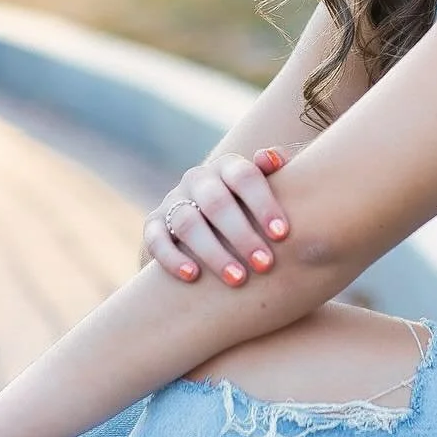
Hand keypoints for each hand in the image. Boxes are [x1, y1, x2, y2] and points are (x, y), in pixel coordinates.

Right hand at [142, 146, 292, 286]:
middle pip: (216, 202)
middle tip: (264, 264)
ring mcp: (174, 200)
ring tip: (237, 279)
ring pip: (187, 223)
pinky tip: (193, 276)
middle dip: (242, 235)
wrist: (214, 221)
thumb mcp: (270, 185)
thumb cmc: (255, 205)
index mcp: (228, 166)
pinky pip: (156, 239)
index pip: (244, 176)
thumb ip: (279, 169)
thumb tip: (272, 158)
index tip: (282, 235)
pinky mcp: (155, 223)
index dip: (263, 204)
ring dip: (213, 252)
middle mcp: (198, 179)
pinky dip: (172, 258)